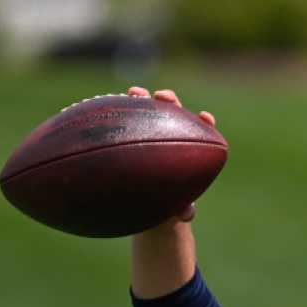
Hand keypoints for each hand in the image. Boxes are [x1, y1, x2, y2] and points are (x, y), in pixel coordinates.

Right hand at [126, 85, 215, 224]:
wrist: (146, 210)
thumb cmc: (166, 208)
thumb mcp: (174, 211)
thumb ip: (182, 211)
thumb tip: (187, 214)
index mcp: (186, 153)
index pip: (199, 132)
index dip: (204, 122)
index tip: (205, 117)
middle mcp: (168, 138)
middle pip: (172, 114)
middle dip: (170, 102)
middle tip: (163, 98)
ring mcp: (146, 135)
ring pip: (145, 112)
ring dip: (142, 99)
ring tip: (135, 93)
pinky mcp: (126, 137)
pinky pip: (119, 124)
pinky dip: (114, 116)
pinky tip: (101, 110)